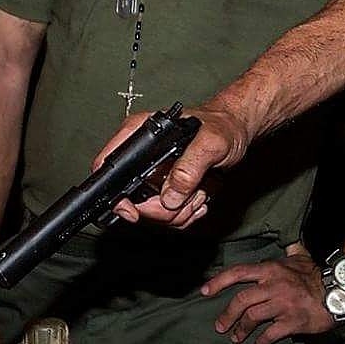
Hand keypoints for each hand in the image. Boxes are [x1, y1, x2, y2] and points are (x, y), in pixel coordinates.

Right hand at [90, 105, 248, 227]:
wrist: (236, 132)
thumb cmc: (222, 126)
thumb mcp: (210, 142)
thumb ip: (190, 167)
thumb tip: (170, 196)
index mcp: (139, 135)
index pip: (108, 168)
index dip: (115, 194)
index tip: (134, 212)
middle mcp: (141, 157)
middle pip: (131, 201)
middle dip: (162, 209)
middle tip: (190, 197)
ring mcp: (152, 177)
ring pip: (152, 214)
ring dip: (181, 211)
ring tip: (200, 190)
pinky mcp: (166, 191)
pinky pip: (168, 217)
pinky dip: (187, 214)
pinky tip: (200, 196)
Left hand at [200, 244, 334, 343]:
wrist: (339, 291)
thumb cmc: (317, 275)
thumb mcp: (301, 257)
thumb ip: (291, 251)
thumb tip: (290, 243)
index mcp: (271, 270)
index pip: (237, 273)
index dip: (218, 282)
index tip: (205, 292)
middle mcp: (274, 286)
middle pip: (241, 301)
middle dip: (227, 315)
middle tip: (220, 327)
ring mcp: (283, 304)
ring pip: (253, 318)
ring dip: (241, 330)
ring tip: (236, 338)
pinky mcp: (293, 321)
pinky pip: (271, 333)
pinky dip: (262, 341)